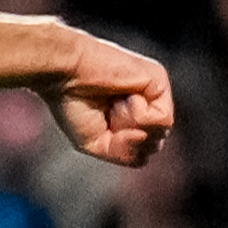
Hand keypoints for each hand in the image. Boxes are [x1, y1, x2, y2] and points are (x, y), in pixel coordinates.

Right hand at [51, 33, 172, 166]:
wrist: (64, 73)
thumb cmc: (73, 103)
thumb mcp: (99, 145)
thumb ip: (129, 153)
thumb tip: (146, 137)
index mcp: (135, 119)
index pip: (143, 151)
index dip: (121, 148)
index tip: (101, 125)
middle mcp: (148, 105)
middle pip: (154, 144)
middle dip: (126, 139)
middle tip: (107, 113)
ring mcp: (155, 93)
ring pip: (159, 133)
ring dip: (129, 124)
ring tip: (114, 103)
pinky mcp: (159, 81)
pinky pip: (163, 119)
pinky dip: (138, 115)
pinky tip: (124, 97)